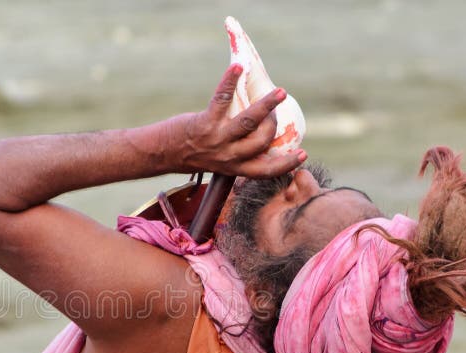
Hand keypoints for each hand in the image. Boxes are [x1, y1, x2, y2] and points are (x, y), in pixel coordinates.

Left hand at [161, 64, 306, 177]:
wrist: (163, 152)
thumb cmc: (193, 153)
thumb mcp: (218, 161)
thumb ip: (237, 154)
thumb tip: (260, 136)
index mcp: (234, 168)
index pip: (265, 171)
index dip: (286, 164)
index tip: (303, 153)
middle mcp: (228, 157)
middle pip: (262, 142)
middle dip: (274, 125)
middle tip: (276, 110)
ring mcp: (217, 139)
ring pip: (249, 121)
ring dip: (267, 104)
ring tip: (281, 92)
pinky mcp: (205, 123)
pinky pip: (222, 99)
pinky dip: (230, 81)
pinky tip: (238, 67)